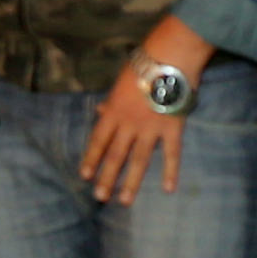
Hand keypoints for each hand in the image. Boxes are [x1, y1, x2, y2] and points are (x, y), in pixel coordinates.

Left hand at [81, 17, 208, 204]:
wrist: (169, 56)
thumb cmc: (143, 64)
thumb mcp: (120, 81)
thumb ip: (111, 100)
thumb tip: (99, 110)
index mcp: (114, 111)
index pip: (98, 139)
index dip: (91, 158)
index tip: (84, 175)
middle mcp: (129, 124)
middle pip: (115, 155)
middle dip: (106, 177)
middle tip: (100, 197)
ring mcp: (151, 129)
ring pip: (139, 160)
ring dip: (131, 182)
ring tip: (125, 200)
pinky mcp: (172, 129)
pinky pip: (171, 154)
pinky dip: (170, 172)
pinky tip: (168, 189)